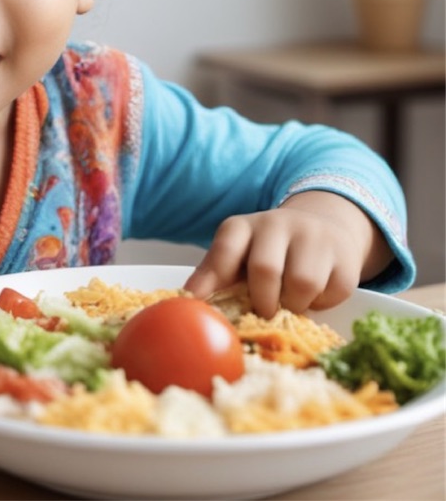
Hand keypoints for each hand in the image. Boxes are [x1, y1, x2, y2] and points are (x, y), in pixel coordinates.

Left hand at [183, 191, 392, 318]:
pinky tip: (314, 295)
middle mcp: (278, 224)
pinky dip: (321, 304)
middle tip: (263, 311)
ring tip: (290, 303)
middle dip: (262, 300)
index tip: (199, 303)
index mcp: (244, 226)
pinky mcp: (345, 258)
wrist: (324, 227)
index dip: (210, 279)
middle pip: (266, 269)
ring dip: (294, 305)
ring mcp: (314, 237)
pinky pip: (332, 292)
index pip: (225, 248)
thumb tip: (189, 302)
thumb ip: (215, 275)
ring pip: (302, 283)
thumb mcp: (238, 254)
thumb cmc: (269, 251)